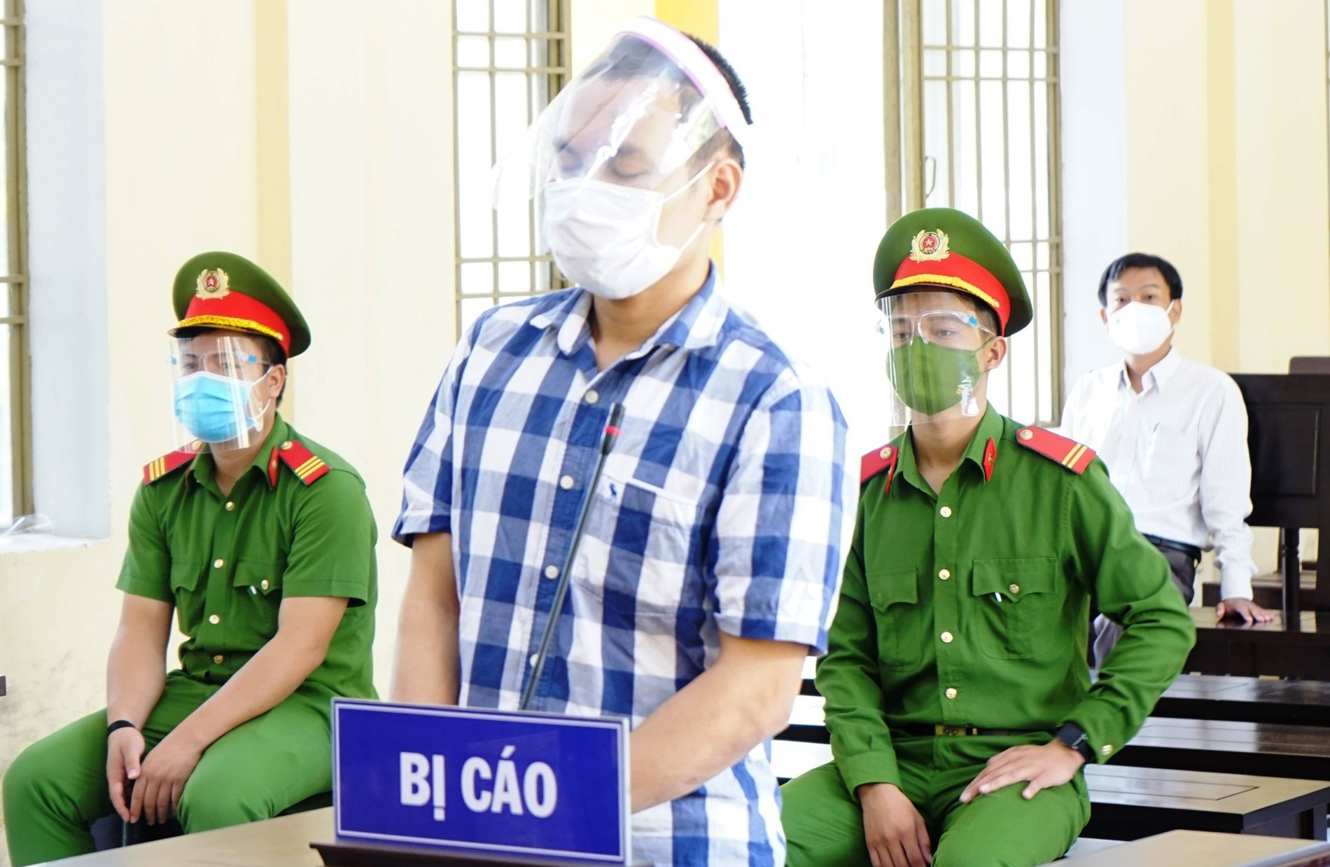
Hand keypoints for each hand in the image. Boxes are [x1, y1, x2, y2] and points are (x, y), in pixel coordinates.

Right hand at [106, 726, 145, 821]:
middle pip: (118, 798)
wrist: (124, 730)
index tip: (127, 818)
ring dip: (129, 804)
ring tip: (139, 814)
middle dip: (125, 810)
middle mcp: (115, 777)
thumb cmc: (127, 739)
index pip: (116, 795)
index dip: (121, 808)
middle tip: (134, 821)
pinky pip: (128, 788)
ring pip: (123, 794)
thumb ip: (132, 762)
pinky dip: (133, 795)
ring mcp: (119, 775)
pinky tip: (142, 800)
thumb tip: (133, 776)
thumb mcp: (131, 749)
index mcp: (114, 773)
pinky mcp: (125, 773)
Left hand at [128, 729, 203, 824]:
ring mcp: (168, 778)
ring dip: (161, 813)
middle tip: (150, 822)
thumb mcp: (151, 759)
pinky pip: (175, 798)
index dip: (135, 810)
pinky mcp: (180, 779)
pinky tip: (173, 811)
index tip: (134, 819)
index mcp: (144, 772)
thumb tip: (140, 791)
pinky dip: (174, 807)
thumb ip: (144, 774)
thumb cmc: (169, 748)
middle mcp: (154, 777)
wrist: (187, 739)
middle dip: (148, 815)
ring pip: (162, 802)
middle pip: (149, 802)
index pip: (136, 796)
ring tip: (161, 819)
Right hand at [857, 782, 931, 866]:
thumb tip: (929, 860)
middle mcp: (891, 838)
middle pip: (902, 866)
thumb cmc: (900, 805)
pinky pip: (876, 863)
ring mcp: (879, 841)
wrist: (877, 792)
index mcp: (906, 831)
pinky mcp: (869, 843)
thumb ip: (924, 841)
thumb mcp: (917, 819)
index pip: (916, 859)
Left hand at [959, 740, 1083, 802]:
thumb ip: (1003, 760)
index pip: (989, 770)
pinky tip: (1026, 795)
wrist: (1063, 752)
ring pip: (1012, 775)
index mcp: (1010, 757)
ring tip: (984, 790)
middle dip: (979, 785)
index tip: (964, 796)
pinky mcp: (1046, 775)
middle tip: (965, 798)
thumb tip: (988, 766)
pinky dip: (1032, 788)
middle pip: (995, 773)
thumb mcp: (1018, 754)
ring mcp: (1032, 768)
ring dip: (997, 782)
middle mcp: (1018, 761)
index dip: (975, 782)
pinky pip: (1039, 782)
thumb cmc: (1038, 757)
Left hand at [1217, 597, 1273, 624]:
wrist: (1235, 596)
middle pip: (1253, 610)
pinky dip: (1268, 613)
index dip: (1246, 615)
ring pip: (1259, 610)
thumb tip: (1218, 614)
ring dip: (1265, 614)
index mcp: (1239, 605)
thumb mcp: (1222, 605)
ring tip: (1269, 619)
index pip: (1243, 610)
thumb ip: (1220, 609)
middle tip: (1262, 620)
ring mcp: (1253, 606)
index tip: (1249, 620)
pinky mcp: (1257, 608)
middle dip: (1258, 615)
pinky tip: (1273, 616)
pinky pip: (1263, 610)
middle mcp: (1247, 605)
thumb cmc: (1228, 604)